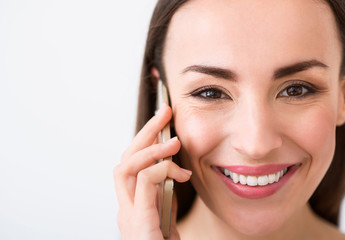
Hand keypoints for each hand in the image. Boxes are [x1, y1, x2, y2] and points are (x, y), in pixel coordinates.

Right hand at [114, 104, 191, 239]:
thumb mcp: (167, 217)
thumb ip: (164, 195)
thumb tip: (173, 170)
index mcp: (132, 205)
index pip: (132, 164)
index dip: (146, 140)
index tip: (165, 122)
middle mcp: (125, 208)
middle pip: (125, 159)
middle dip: (145, 132)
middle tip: (165, 112)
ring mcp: (128, 216)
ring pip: (125, 167)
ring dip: (149, 148)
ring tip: (172, 140)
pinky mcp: (138, 223)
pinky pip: (142, 183)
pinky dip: (160, 168)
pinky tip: (179, 171)